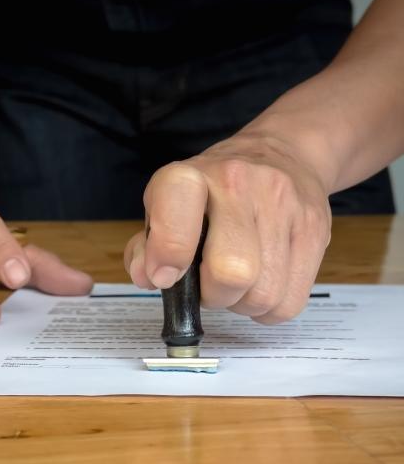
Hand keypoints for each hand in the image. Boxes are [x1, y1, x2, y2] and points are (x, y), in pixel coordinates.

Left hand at [124, 132, 332, 323]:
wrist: (284, 154)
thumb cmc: (213, 192)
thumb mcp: (168, 204)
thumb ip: (146, 246)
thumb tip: (146, 278)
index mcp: (191, 177)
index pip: (175, 215)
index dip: (169, 254)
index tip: (164, 276)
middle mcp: (239, 184)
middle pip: (231, 271)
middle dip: (213, 296)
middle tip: (208, 286)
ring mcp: (284, 205)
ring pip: (262, 295)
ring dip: (242, 304)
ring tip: (236, 283)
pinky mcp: (317, 230)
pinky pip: (289, 303)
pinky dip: (268, 309)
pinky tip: (261, 284)